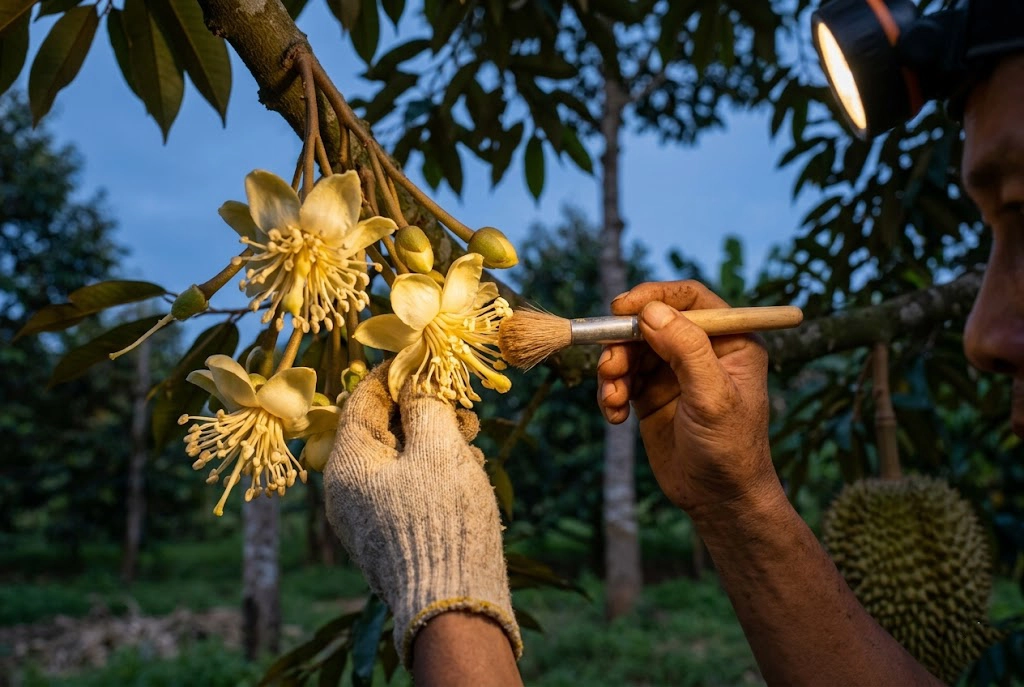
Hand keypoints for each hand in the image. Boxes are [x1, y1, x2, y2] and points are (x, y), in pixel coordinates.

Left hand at [324, 363, 520, 667]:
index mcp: (348, 464)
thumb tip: (415, 377)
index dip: (395, 373)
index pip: (363, 400)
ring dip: (434, 441)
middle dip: (423, 411)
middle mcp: (346, 490)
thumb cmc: (443, 519)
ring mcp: (365, 517)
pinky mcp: (388, 537)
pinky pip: (405, 488)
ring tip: (471, 440)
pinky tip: (465, 472)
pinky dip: (433, 472)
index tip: (425, 358)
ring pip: (398, 459)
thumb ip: (425, 405)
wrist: (453, 603)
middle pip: (382, 430)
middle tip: (461, 407)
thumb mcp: (439, 449)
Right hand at [596, 281, 781, 515]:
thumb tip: (651, 310)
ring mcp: (673, 372)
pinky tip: (616, 415)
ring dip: (613, 370)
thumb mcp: (712, 396)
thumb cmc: (730, 448)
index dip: (654, 296)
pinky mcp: (650, 394)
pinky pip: (621, 379)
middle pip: (650, 322)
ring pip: (630, 350)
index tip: (622, 307)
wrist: (718, 500)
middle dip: (624, 341)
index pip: (690, 298)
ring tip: (614, 397)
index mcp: (729, 340)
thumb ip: (686, 349)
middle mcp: (700, 350)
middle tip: (610, 365)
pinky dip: (612, 393)